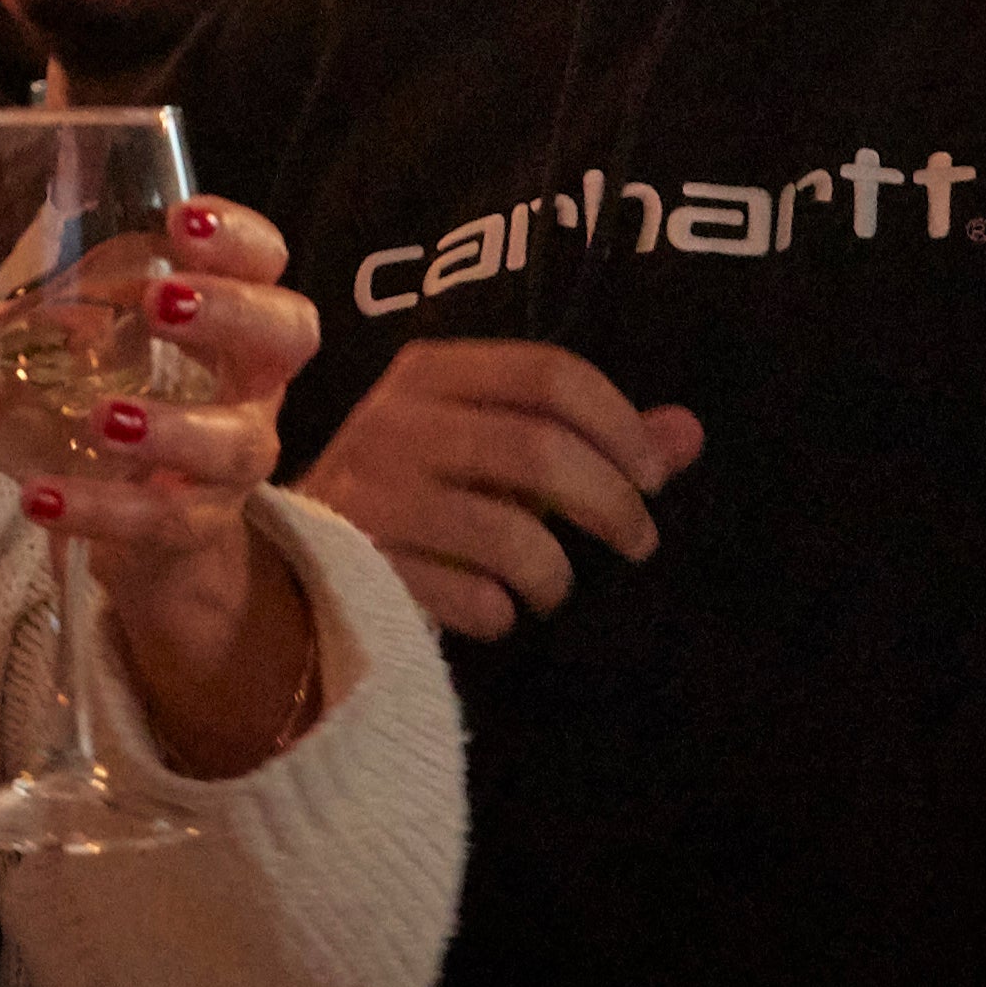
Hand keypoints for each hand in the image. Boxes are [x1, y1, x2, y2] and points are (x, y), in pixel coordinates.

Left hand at [0, 195, 316, 687]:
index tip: (182, 218)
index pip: (265, 260)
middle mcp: (251, 383)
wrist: (148, 527)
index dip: (238, 237)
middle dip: (232, 310)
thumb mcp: (59, 355)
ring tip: (103, 418)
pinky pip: (165, 522)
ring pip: (240, 443)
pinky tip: (43, 497)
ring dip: (173, 428)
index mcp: (225, 317)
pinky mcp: (199, 526)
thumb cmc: (116, 401)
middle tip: (161, 299)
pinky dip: (104, 510)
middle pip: (288, 333)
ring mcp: (234, 460)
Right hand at [299, 336, 701, 640]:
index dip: (620, 426)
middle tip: (638, 541)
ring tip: (554, 587)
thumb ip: (594, 440)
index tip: (654, 478)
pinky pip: (469, 598)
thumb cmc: (422, 496)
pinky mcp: (359, 567)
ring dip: (556, 574)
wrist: (297, 560)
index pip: (550, 374)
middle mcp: (393, 420)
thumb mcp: (499, 451)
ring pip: (510, 535)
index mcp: (431, 373)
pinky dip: (500, 613)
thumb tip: (688, 433)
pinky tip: (496, 611)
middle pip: (540, 450)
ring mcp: (371, 494)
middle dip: (611, 504)